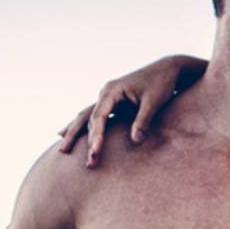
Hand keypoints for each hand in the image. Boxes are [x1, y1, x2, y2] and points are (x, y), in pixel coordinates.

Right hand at [57, 56, 195, 167]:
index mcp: (112, 91)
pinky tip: (70, 133)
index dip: (96, 136)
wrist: (168, 70)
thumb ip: (143, 121)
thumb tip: (136, 141)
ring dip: (75, 133)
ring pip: (87, 117)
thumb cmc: (161, 84)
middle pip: (87, 118)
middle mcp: (106, 93)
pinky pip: (96, 117)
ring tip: (61, 149)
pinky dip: (85, 127)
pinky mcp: (115, 103)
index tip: (95, 152)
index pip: (98, 117)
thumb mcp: (153, 102)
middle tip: (76, 158)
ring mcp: (108, 98)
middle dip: (80, 139)